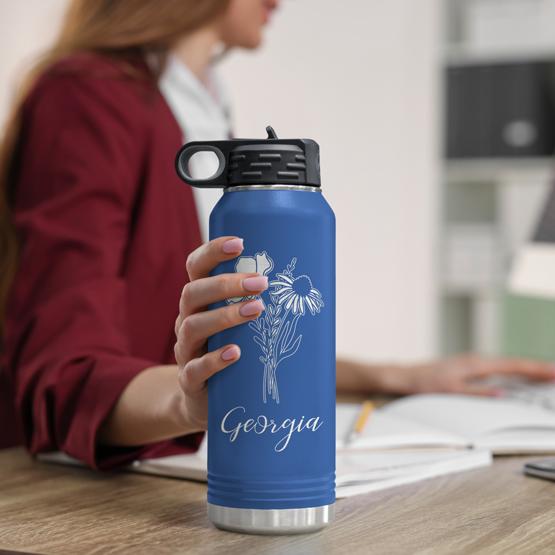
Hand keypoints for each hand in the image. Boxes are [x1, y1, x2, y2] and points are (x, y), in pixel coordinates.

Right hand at [174, 236, 267, 429]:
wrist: (207, 400)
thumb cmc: (237, 351)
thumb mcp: (247, 323)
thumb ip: (267, 303)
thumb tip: (320, 283)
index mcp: (201, 300)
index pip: (197, 267)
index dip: (213, 251)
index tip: (240, 243)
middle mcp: (188, 319)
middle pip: (193, 292)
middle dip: (226, 284)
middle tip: (261, 283)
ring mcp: (186, 350)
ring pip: (193, 325)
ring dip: (225, 315)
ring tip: (257, 310)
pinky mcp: (189, 381)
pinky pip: (195, 369)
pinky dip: (215, 359)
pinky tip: (236, 353)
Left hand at [404, 354, 554, 396]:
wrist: (407, 376)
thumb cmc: (426, 383)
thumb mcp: (451, 391)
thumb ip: (477, 393)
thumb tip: (502, 395)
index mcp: (476, 364)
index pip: (513, 366)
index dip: (535, 369)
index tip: (554, 372)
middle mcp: (477, 360)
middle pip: (514, 364)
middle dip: (537, 368)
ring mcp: (474, 363)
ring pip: (507, 365)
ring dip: (526, 370)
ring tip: (547, 375)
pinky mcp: (469, 367)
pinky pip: (497, 369)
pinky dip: (512, 372)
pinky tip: (519, 377)